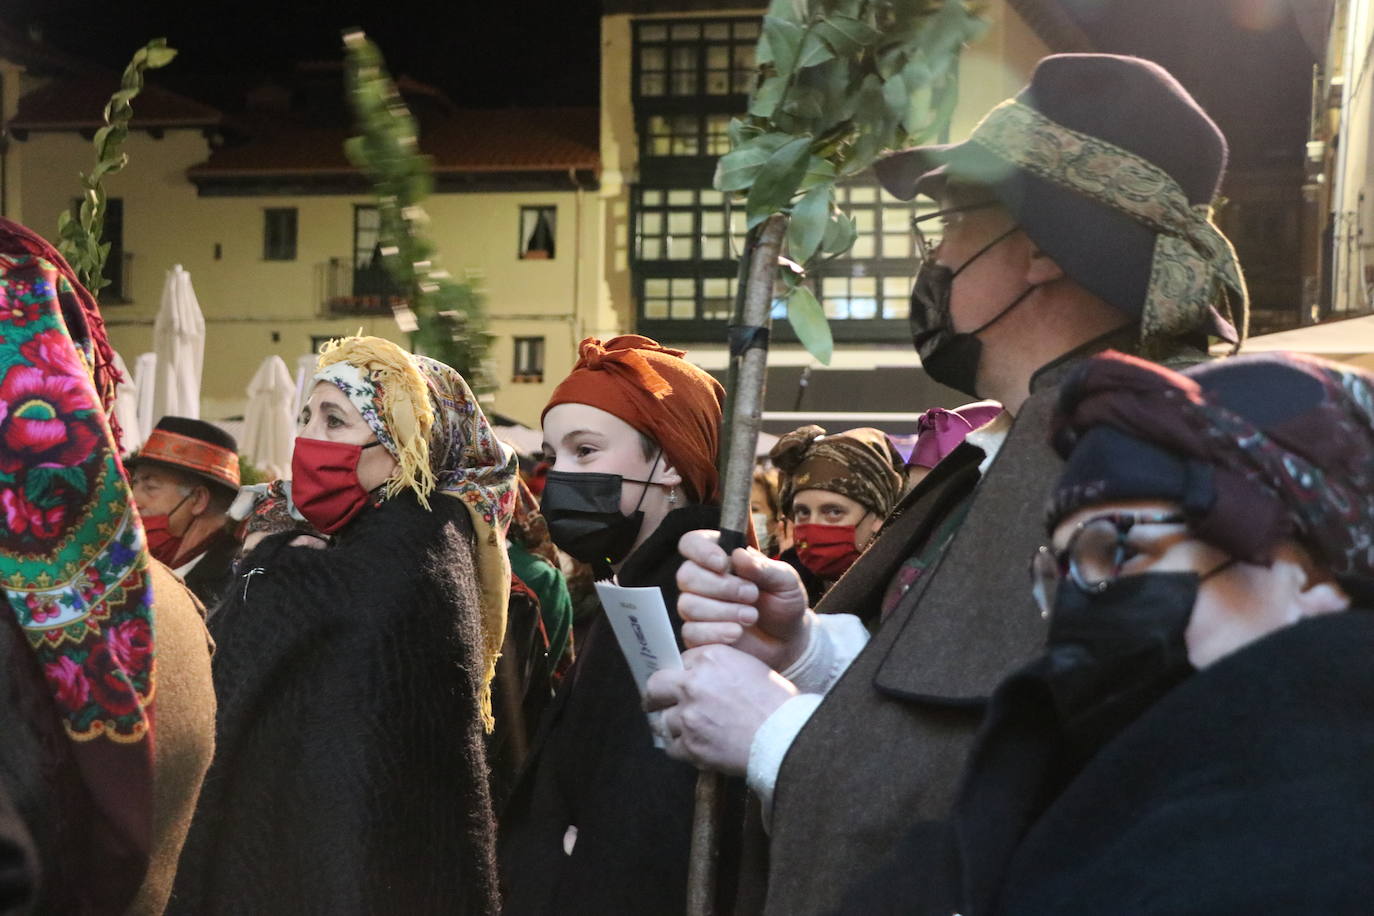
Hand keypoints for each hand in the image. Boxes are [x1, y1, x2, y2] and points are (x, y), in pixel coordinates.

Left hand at [644, 645, 797, 774]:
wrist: (785, 737)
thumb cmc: (777, 704)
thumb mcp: (751, 668)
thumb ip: (721, 670)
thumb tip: (704, 680)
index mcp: (711, 658)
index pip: (682, 661)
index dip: (684, 673)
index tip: (684, 683)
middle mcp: (694, 684)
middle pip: (656, 686)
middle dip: (656, 695)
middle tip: (657, 702)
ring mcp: (688, 716)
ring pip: (663, 721)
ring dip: (674, 726)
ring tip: (689, 731)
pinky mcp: (690, 745)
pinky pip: (671, 747)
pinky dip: (681, 748)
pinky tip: (696, 747)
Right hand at [676, 529, 811, 670]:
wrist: (787, 639)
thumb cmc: (783, 602)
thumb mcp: (785, 581)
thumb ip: (764, 567)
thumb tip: (738, 554)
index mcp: (719, 556)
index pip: (691, 543)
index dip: (701, 551)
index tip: (723, 564)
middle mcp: (702, 580)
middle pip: (686, 575)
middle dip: (721, 586)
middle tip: (752, 594)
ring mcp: (696, 608)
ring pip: (688, 605)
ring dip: (723, 611)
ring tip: (751, 616)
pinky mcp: (696, 635)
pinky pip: (691, 632)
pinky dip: (716, 633)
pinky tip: (737, 632)